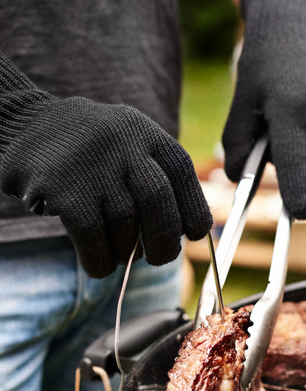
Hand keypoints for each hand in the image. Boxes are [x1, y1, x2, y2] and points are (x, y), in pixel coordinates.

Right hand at [0, 54, 211, 277]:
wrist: (26, 125)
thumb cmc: (89, 148)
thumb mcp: (127, 143)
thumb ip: (155, 174)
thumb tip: (187, 230)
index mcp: (143, 132)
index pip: (180, 171)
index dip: (193, 208)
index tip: (194, 233)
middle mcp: (122, 142)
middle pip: (157, 199)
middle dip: (164, 239)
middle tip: (160, 258)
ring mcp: (92, 163)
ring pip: (124, 223)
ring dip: (126, 251)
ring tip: (120, 255)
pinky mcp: (63, 187)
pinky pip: (92, 236)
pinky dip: (100, 259)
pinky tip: (99, 265)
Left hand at [222, 0, 305, 218]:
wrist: (295, 24)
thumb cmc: (261, 65)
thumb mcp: (241, 103)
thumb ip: (237, 145)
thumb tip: (238, 181)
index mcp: (290, 112)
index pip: (294, 162)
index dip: (297, 191)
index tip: (298, 214)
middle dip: (300, 181)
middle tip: (279, 167)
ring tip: (289, 129)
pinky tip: (304, 119)